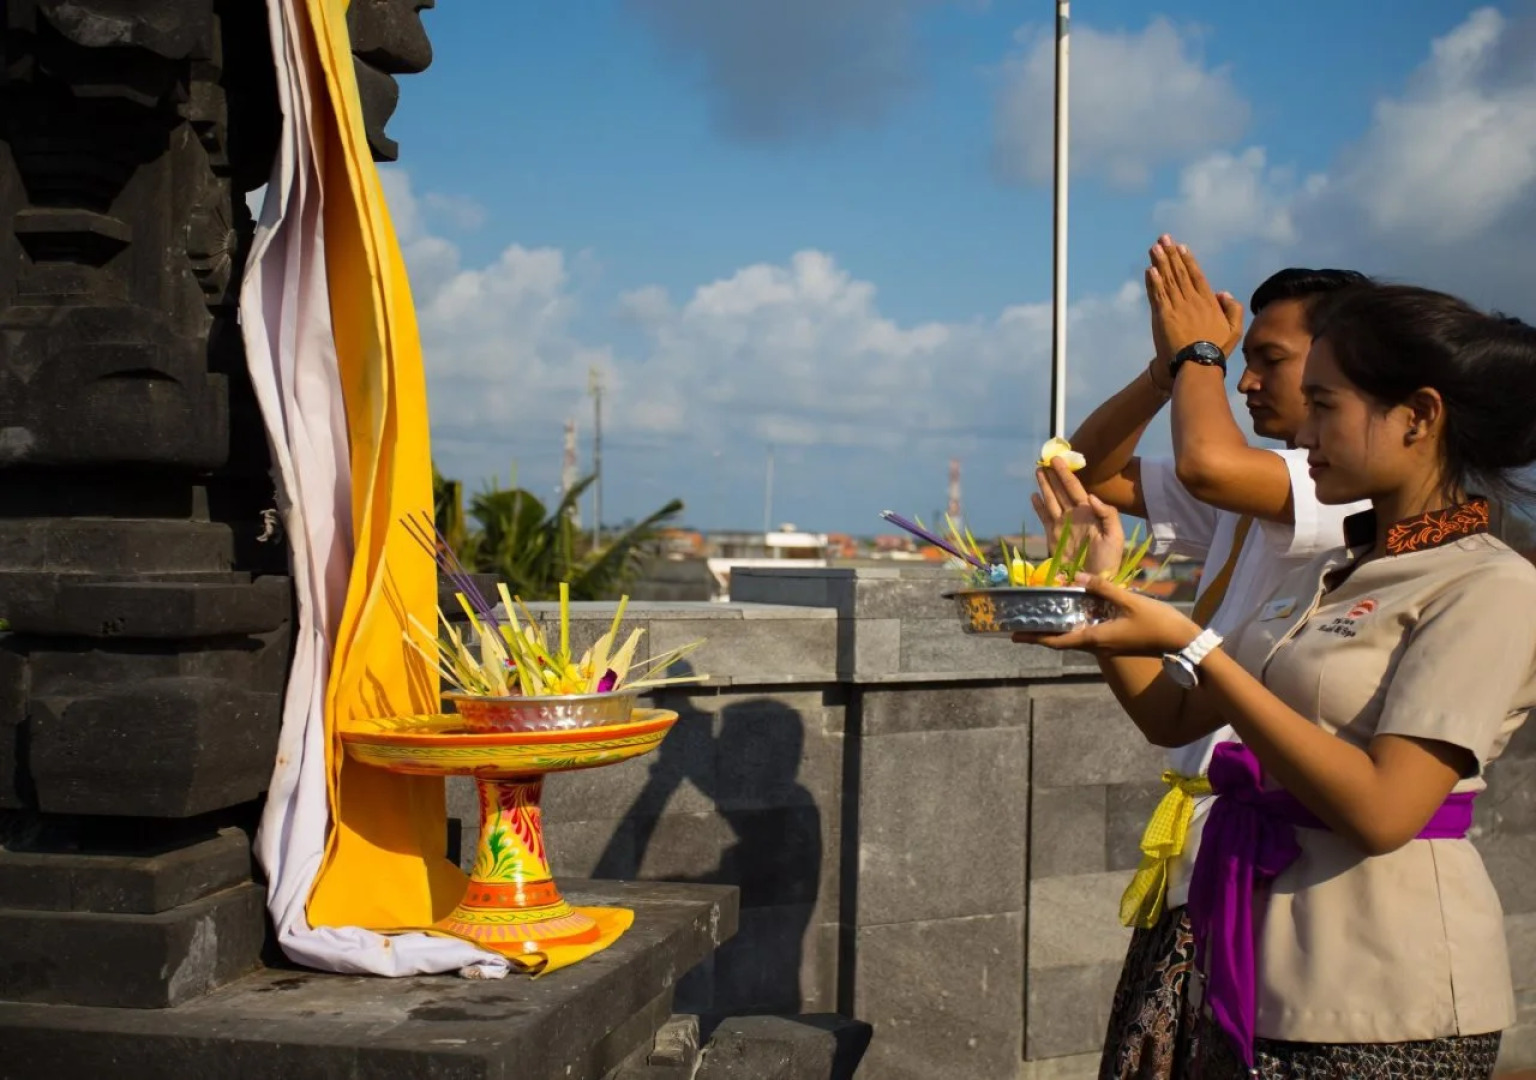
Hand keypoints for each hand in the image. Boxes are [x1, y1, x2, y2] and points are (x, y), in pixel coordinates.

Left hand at [1012, 573, 1200, 655]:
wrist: (1183, 641)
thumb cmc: (1157, 622)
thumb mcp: (1129, 600)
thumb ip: (1102, 588)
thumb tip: (1076, 576)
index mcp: (1096, 638)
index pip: (1058, 641)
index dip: (1035, 638)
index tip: (1014, 636)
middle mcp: (1098, 645)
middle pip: (1062, 640)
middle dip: (1040, 633)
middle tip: (1019, 625)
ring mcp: (1107, 645)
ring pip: (1075, 636)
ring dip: (1057, 628)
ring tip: (1041, 616)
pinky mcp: (1115, 641)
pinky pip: (1088, 633)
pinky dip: (1075, 624)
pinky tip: (1073, 611)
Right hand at [1033, 458, 1122, 576]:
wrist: (1094, 582)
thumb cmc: (1108, 562)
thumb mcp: (1115, 537)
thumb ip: (1107, 514)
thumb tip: (1090, 496)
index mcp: (1089, 514)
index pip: (1075, 488)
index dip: (1066, 474)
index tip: (1058, 460)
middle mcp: (1074, 516)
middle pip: (1061, 491)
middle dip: (1054, 476)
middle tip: (1045, 460)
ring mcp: (1062, 526)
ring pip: (1051, 501)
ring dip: (1045, 486)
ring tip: (1038, 472)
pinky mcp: (1052, 537)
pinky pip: (1044, 518)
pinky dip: (1039, 507)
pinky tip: (1034, 496)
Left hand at [1146, 236, 1244, 358]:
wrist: (1197, 365)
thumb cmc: (1216, 350)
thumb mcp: (1235, 330)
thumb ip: (1233, 309)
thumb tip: (1223, 292)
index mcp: (1209, 302)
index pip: (1196, 276)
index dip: (1188, 260)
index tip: (1181, 247)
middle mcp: (1192, 300)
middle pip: (1180, 273)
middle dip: (1171, 254)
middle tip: (1164, 238)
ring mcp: (1177, 307)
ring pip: (1168, 280)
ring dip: (1160, 262)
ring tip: (1154, 247)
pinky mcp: (1163, 316)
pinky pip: (1158, 295)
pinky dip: (1154, 281)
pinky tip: (1150, 269)